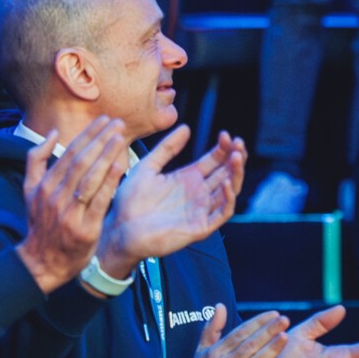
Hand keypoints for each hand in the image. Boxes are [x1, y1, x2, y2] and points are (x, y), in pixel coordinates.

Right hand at [16, 117, 129, 292]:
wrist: (42, 262)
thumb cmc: (42, 222)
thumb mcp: (30, 191)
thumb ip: (36, 160)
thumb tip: (51, 133)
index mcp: (45, 186)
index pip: (69, 154)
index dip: (87, 135)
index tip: (103, 119)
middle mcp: (56, 197)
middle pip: (81, 162)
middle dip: (100, 139)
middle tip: (118, 122)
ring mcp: (70, 213)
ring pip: (89, 179)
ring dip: (106, 155)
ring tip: (120, 138)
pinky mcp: (85, 229)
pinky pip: (99, 201)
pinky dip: (110, 182)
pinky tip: (121, 166)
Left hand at [97, 128, 246, 282]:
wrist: (119, 230)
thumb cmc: (129, 202)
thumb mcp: (147, 167)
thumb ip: (167, 148)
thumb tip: (185, 127)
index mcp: (188, 179)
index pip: (214, 161)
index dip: (223, 148)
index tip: (226, 135)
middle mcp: (198, 194)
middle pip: (227, 173)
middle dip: (236, 157)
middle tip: (239, 143)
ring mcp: (201, 210)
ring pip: (230, 190)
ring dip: (236, 174)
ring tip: (237, 157)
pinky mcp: (200, 227)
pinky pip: (222, 213)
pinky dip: (228, 199)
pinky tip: (227, 183)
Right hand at [185, 306, 289, 357]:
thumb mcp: (200, 352)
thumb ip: (211, 328)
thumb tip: (220, 305)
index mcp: (216, 353)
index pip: (240, 332)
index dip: (257, 322)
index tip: (273, 314)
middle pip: (250, 344)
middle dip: (268, 330)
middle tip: (284, 319)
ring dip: (272, 348)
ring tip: (285, 336)